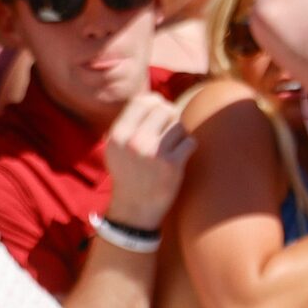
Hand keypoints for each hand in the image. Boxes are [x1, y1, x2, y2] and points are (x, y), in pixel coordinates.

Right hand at [100, 91, 193, 232]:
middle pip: (165, 109)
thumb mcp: (117, 147)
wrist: (135, 208)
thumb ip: (131, 123)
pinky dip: (188, 148)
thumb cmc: (129, 173)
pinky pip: (190, 142)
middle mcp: (134, 141)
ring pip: (179, 125)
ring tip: (172, 147)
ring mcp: (154, 153)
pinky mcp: (172, 165)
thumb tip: (154, 98)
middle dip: (171, 118)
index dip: (156, 103)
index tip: (160, 113)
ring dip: (180, 135)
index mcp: (118, 134)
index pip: (143, 101)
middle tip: (168, 132)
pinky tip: (179, 158)